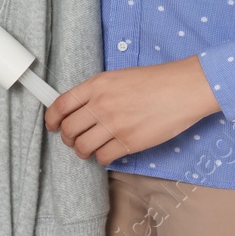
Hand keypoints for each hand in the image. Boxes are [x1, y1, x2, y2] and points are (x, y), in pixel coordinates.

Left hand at [43, 55, 221, 165]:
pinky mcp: (129, 142)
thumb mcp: (118, 77)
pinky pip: (103, 157)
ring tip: (88, 148)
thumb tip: (80, 108)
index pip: (61, 105)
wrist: (183, 89)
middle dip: (67, 138)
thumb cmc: (155, 81)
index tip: (52, 125)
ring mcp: (114, 125)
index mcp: (97, 85)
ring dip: (82, 151)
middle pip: (69, 129)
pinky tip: (107, 152)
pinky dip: (101, 158)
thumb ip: (97, 91)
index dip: (51, 118)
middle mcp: (101, 105)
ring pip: (83, 147)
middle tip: (72, 139)